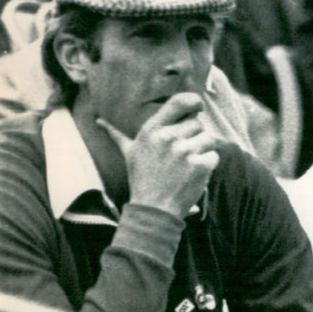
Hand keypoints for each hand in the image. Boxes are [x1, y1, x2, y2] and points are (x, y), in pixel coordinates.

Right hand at [97, 92, 220, 219]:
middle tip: (183, 153)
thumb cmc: (142, 179)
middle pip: (198, 122)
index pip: (178, 102)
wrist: (153, 209)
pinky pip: (214, 155)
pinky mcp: (199, 165)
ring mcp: (184, 151)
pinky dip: (208, 165)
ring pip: (209, 138)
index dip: (193, 101)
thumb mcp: (129, 154)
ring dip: (204, 150)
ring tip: (188, 164)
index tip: (198, 106)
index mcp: (151, 130)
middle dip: (195, 135)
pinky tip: (194, 174)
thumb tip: (98, 121)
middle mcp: (167, 137)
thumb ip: (117, 135)